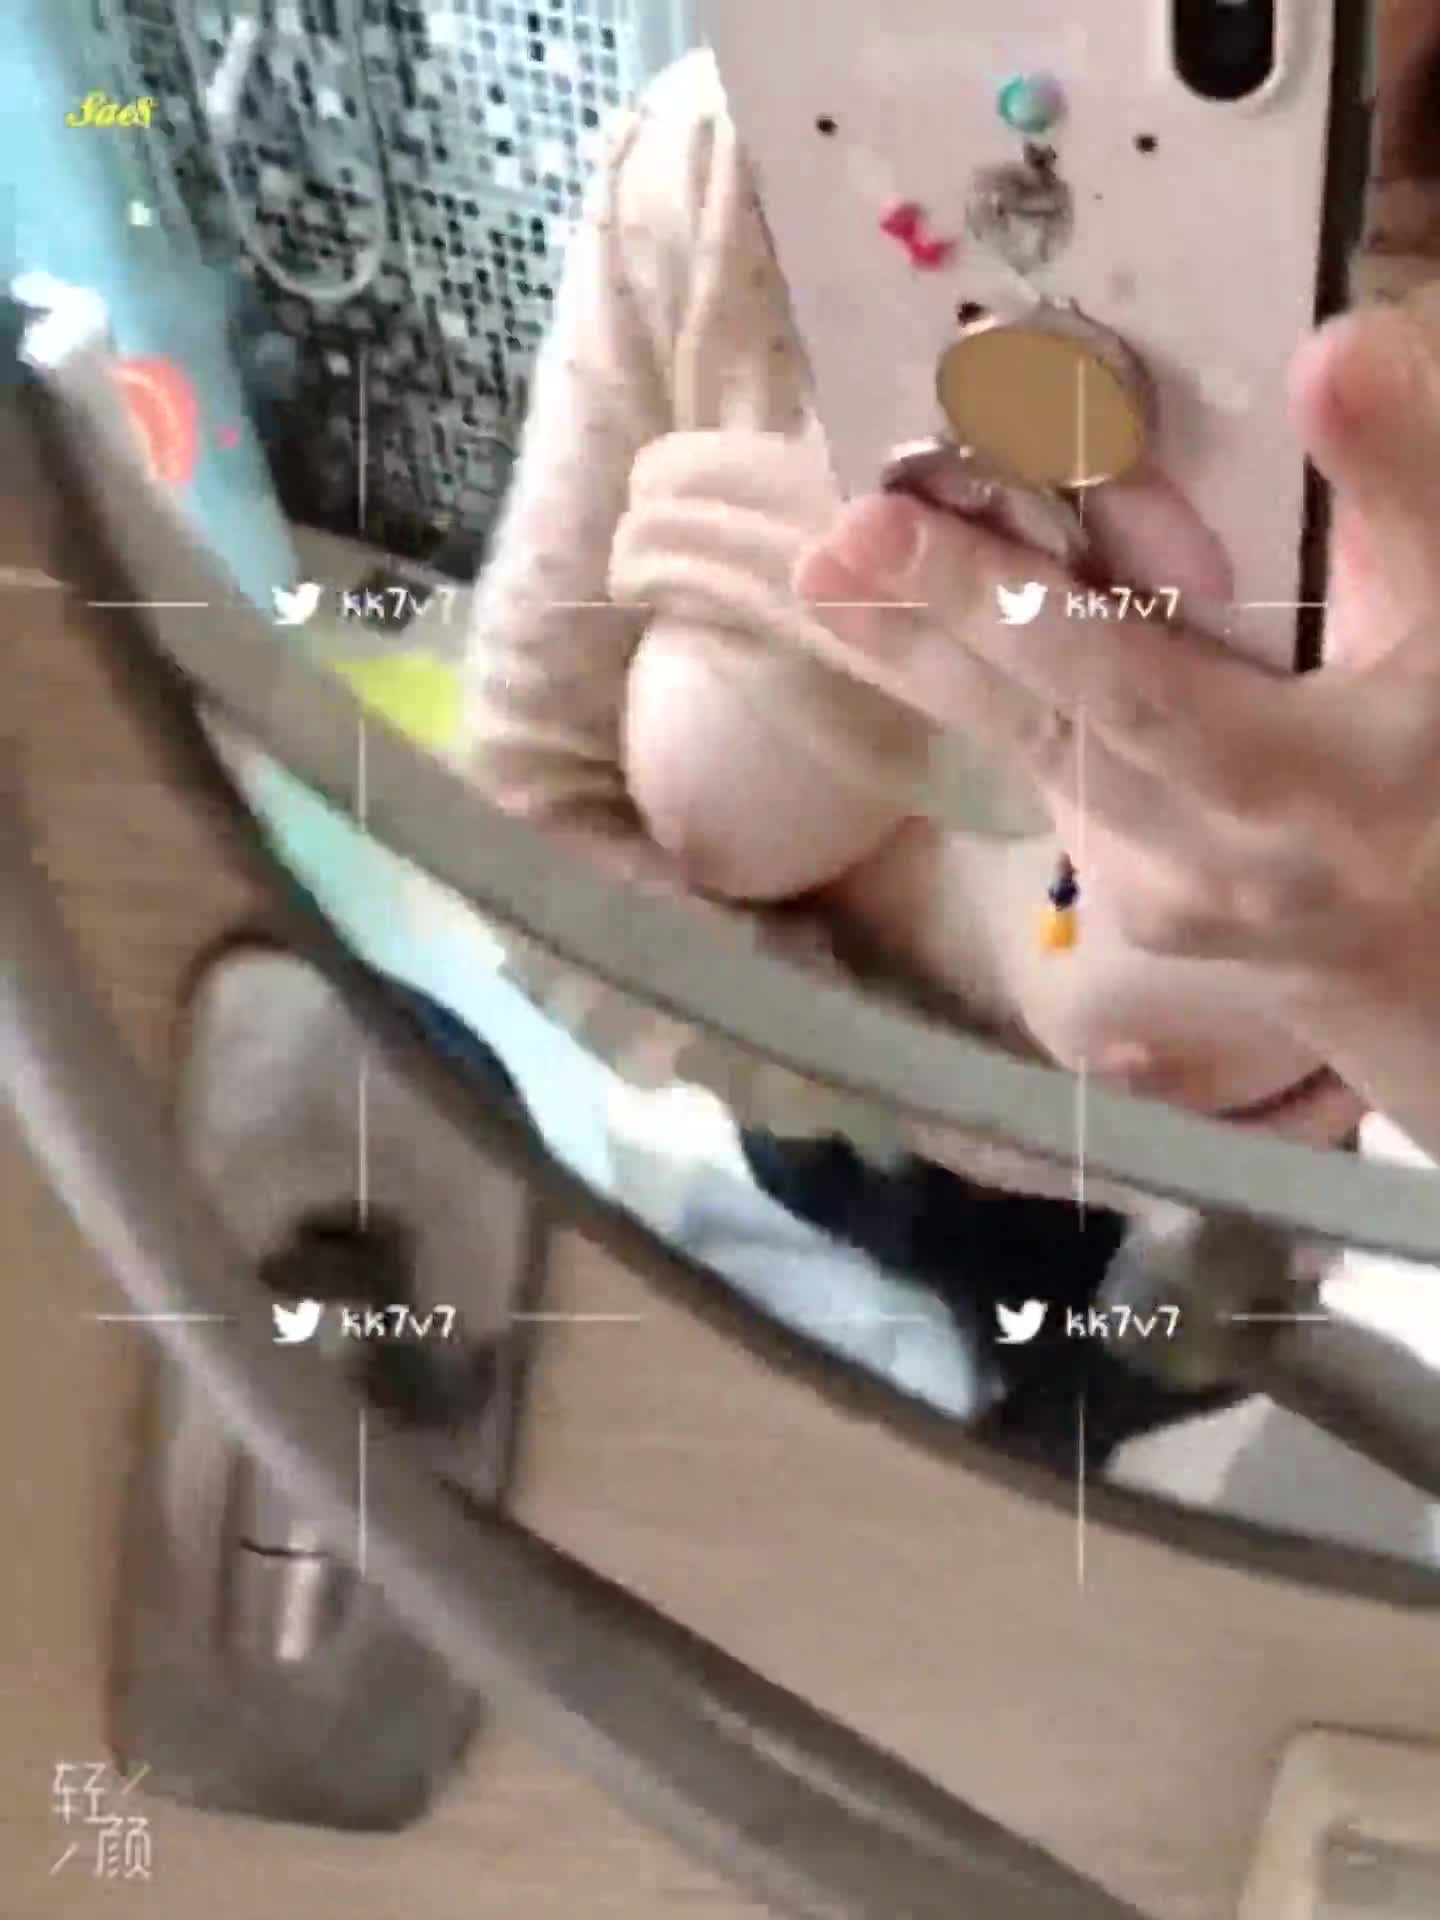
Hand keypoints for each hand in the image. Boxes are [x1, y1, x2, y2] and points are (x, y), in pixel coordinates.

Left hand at [793, 285, 1439, 990]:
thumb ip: (1403, 494)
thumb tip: (1330, 354)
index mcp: (1328, 786)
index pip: (1150, 686)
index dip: (1032, 601)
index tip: (912, 513)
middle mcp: (1231, 863)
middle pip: (1059, 729)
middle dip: (941, 626)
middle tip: (833, 549)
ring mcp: (1171, 899)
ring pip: (1034, 757)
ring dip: (925, 661)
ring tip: (832, 578)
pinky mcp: (1136, 905)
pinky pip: (1048, 778)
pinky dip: (979, 693)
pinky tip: (906, 625)